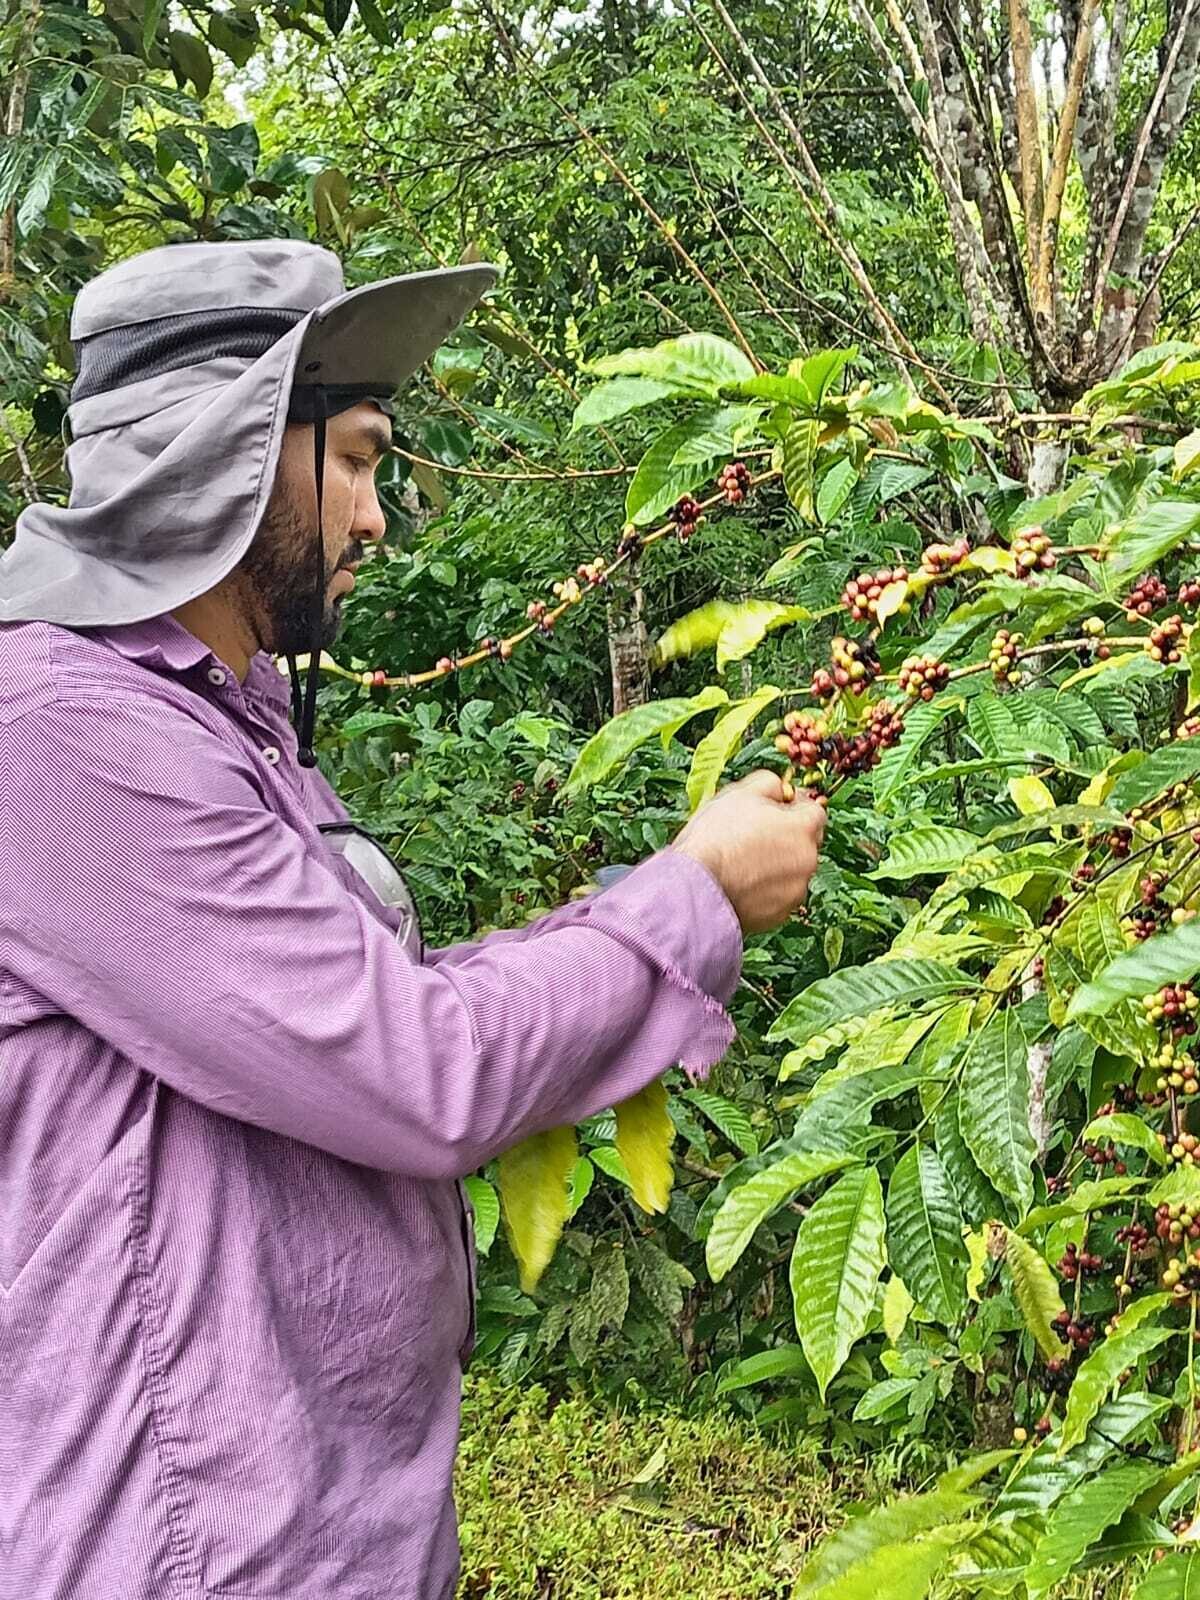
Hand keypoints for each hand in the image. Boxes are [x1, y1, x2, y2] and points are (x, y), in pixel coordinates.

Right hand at [671, 770, 825, 933]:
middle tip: (754, 836)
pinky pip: (779, 895)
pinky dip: (766, 890)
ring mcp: (796, 890)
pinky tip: (741, 883)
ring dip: (777, 865)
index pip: (815, 811)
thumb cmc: (714, 838)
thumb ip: (769, 783)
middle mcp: (808, 860)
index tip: (774, 810)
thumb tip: (780, 787)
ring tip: (742, 863)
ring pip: (793, 870)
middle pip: (806, 842)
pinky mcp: (781, 913)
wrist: (695, 886)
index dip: (794, 808)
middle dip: (787, 837)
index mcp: (803, 827)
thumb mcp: (739, 793)